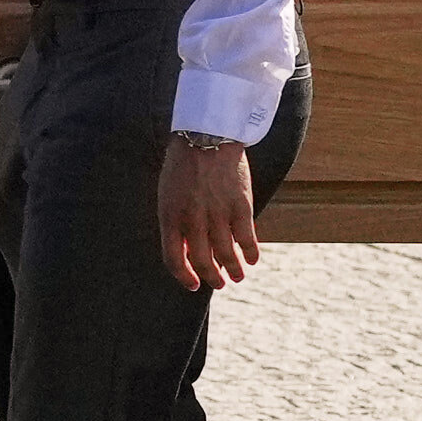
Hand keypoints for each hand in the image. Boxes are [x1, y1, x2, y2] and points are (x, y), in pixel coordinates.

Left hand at [159, 132, 263, 292]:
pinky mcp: (240, 206)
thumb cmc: (184, 165)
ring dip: (233, 270)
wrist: (206, 135)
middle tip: (219, 283)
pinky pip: (247, 238)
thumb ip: (176, 221)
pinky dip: (250, 253)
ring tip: (237, 277)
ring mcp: (217, 214)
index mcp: (170, 216)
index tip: (193, 285)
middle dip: (212, 277)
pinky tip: (252, 259)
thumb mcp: (169, 194)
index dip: (184, 276)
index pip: (173, 259)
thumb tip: (189, 250)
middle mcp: (193, 219)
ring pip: (226, 254)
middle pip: (202, 261)